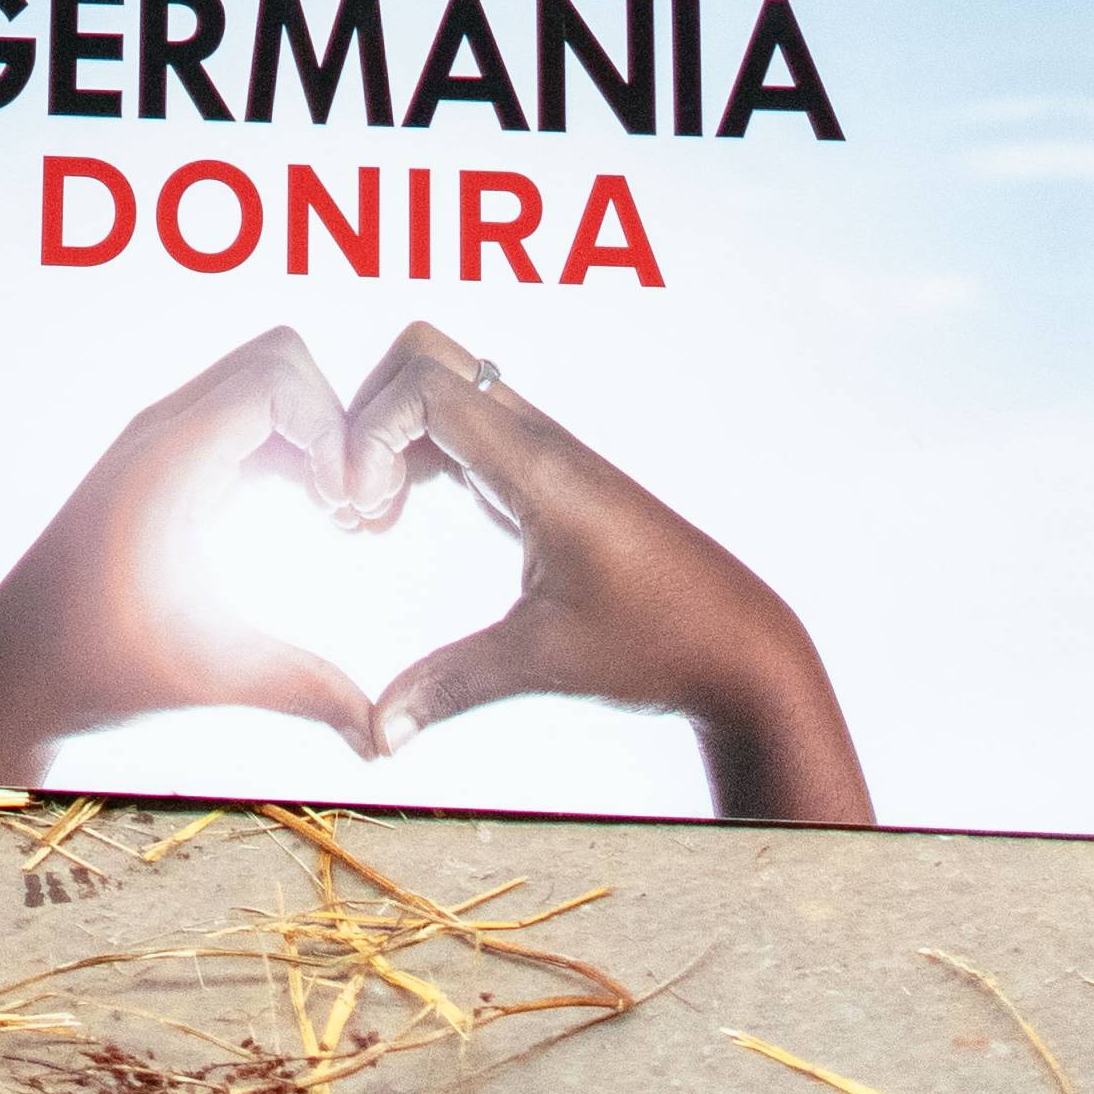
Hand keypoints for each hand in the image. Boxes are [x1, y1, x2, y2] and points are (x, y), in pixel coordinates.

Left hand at [0, 326, 376, 782]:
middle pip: (279, 360)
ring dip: (312, 436)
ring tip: (338, 519)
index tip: (348, 511)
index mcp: (170, 460)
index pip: (278, 374)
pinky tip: (306, 522)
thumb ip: (305, 692)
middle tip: (353, 510)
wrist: (14, 672)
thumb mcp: (213, 676)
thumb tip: (385, 739)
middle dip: (333, 422)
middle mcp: (163, 432)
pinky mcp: (163, 465)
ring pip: (262, 386)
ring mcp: (160, 442)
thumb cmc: (101, 671)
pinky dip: (286, 452)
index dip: (333, 428)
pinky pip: (242, 421)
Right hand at [346, 322, 871, 826]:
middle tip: (354, 503)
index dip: (367, 432)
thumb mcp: (545, 662)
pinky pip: (465, 427)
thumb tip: (375, 735)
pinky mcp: (545, 478)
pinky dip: (418, 451)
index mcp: (538, 466)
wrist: (740, 646)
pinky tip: (402, 515)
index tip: (357, 514)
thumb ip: (451, 685)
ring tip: (369, 517)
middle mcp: (539, 442)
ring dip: (390, 433)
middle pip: (427, 357)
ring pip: (445, 387)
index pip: (427, 386)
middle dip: (367, 414)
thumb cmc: (658, 644)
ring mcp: (544, 454)